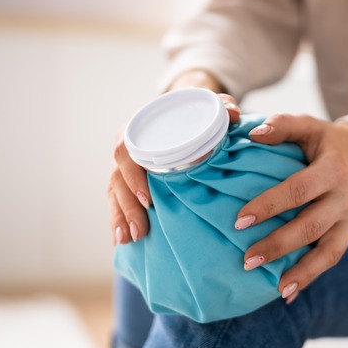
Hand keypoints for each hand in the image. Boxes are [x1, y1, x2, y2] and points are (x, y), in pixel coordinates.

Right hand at [108, 70, 240, 244]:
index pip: (126, 154)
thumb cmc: (190, 112)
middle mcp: (125, 149)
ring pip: (114, 194)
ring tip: (130, 240)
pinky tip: (121, 241)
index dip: (134, 177)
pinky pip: (116, 202)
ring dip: (121, 218)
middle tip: (140, 232)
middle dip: (127, 208)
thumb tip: (232, 113)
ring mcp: (122, 167)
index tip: (149, 199)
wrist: (177, 113)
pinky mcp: (124, 182)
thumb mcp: (206, 107)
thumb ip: (221, 106)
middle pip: (117, 180)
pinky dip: (117, 221)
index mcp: (137, 131)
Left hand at [235, 114, 347, 302]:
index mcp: (334, 169)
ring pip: (328, 251)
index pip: (299, 190)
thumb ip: (283, 126)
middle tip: (247, 259)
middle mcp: (347, 197)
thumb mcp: (308, 125)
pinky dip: (310, 277)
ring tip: (274, 288)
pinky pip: (332, 258)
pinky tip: (287, 294)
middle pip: (312, 226)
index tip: (239, 220)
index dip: (269, 205)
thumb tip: (254, 133)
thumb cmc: (325, 140)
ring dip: (300, 272)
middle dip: (279, 245)